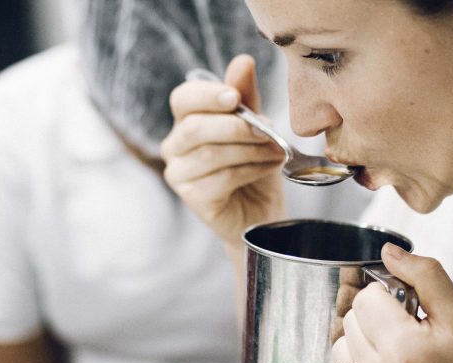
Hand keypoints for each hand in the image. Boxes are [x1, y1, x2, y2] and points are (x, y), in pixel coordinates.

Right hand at [161, 54, 285, 244]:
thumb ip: (247, 96)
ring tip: (277, 150)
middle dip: (236, 126)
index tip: (235, 97)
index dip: (207, 95)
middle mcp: (175, 146)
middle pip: (195, 127)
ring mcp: (179, 174)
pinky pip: (221, 178)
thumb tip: (242, 61)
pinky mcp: (192, 198)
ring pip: (211, 154)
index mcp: (187, 120)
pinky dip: (252, 169)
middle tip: (268, 128)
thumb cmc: (255, 165)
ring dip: (251, 149)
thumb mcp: (256, 126)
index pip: (183, 99)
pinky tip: (270, 167)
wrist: (263, 211)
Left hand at [332, 243, 452, 362]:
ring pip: (341, 351)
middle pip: (350, 323)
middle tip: (407, 333)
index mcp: (404, 348)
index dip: (387, 297)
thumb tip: (388, 252)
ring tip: (397, 355)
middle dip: (375, 320)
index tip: (409, 310)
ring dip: (363, 346)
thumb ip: (424, 276)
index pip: (365, 299)